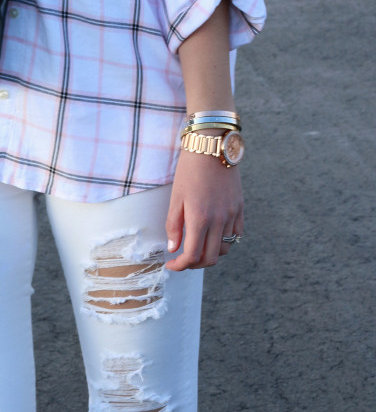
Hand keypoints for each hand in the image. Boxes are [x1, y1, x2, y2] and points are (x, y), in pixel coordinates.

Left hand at [165, 149, 243, 270]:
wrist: (212, 145)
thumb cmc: (189, 169)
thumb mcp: (176, 196)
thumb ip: (174, 225)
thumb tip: (173, 249)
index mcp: (199, 218)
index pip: (192, 256)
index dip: (180, 266)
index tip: (171, 265)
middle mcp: (219, 220)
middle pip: (210, 258)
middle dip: (194, 264)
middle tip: (183, 259)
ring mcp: (232, 215)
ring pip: (225, 249)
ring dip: (210, 254)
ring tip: (198, 247)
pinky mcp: (240, 208)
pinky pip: (236, 235)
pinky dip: (225, 242)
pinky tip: (214, 236)